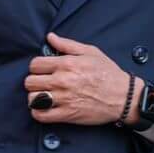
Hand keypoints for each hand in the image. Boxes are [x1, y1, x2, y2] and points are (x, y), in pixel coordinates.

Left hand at [25, 32, 141, 126]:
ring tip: (43, 96)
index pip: (34, 65)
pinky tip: (44, 108)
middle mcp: (62, 81)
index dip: (37, 67)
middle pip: (30, 82)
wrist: (123, 96)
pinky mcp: (67, 115)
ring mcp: (64, 99)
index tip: (43, 71)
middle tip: (43, 83)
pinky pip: (41, 115)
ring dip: (35, 98)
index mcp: (66, 64)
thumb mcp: (90, 52)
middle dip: (34, 82)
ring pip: (32, 99)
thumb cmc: (108, 73)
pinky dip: (38, 112)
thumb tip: (50, 37)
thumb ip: (67, 44)